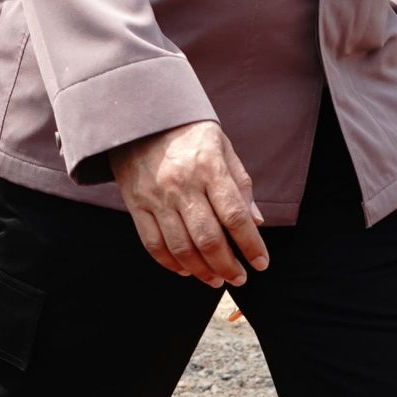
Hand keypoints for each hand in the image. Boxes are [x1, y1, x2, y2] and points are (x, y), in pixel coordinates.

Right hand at [108, 120, 269, 287]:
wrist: (142, 116)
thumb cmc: (191, 133)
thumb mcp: (223, 147)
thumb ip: (241, 184)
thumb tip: (256, 222)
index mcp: (209, 167)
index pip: (234, 215)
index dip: (250, 244)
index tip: (261, 263)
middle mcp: (182, 184)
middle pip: (208, 238)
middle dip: (227, 265)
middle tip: (239, 278)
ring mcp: (157, 196)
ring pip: (181, 247)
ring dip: (202, 271)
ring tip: (216, 279)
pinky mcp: (136, 204)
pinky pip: (153, 244)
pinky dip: (171, 264)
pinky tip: (186, 270)